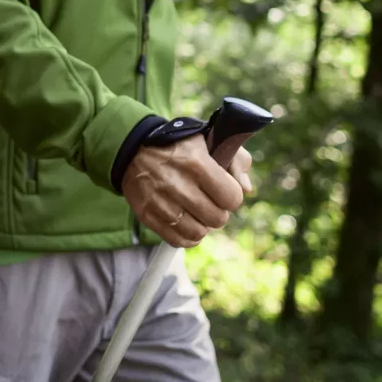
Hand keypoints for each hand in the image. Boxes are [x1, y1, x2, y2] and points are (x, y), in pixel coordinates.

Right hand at [120, 139, 246, 247]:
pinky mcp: (147, 215)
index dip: (232, 196)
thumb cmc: (179, 146)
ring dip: (203, 225)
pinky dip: (187, 236)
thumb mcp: (210, 141)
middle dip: (218, 212)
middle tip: (210, 201)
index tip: (224, 190)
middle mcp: (178, 184)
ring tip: (197, 212)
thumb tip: (247, 189)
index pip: (232, 198)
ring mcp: (160, 202)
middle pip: (217, 219)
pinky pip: (178, 240)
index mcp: (197, 163)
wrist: (134, 149)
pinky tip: (187, 222)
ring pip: (198, 233)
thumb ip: (236, 161)